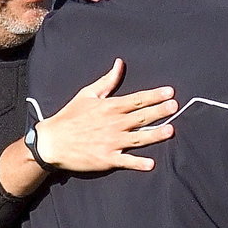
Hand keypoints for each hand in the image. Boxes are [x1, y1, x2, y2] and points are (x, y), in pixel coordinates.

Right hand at [36, 59, 177, 172]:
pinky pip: (126, 161)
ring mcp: (111, 142)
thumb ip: (108, 81)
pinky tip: (151, 164)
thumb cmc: (70, 116)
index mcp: (110, 107)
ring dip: (155, 135)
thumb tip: (120, 63)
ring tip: (171, 130)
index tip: (170, 92)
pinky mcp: (107, 159)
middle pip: (141, 117)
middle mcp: (113, 124)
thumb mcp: (88, 94)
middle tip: (175, 106)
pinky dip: (138, 163)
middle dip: (159, 111)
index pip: (137, 99)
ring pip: (138, 138)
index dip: (154, 95)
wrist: (51, 142)